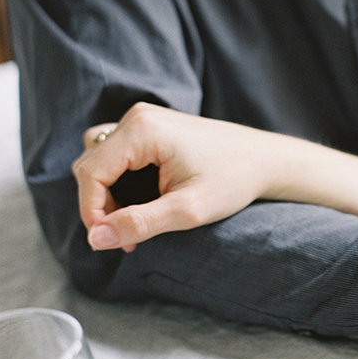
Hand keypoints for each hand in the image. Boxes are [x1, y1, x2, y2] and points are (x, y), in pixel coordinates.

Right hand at [73, 103, 282, 251]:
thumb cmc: (235, 180)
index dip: (92, 212)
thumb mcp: (189, 210)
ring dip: (107, 194)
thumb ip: (140, 224)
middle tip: (126, 237)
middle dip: (100, 206)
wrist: (266, 160)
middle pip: (91, 165)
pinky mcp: (153, 127)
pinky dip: (119, 180)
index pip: (91, 173)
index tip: (109, 241)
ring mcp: (145, 119)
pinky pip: (117, 154)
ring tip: (133, 222)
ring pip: (100, 159)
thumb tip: (97, 239)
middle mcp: (138, 117)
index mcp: (142, 130)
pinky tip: (141, 204)